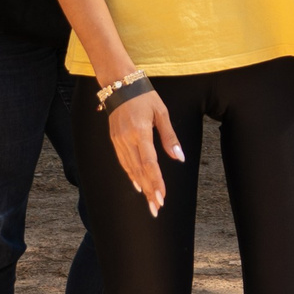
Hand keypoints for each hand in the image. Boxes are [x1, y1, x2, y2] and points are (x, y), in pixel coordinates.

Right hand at [105, 89, 183, 217]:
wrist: (119, 84)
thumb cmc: (144, 96)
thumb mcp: (161, 112)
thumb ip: (169, 137)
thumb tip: (179, 158)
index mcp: (140, 132)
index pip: (149, 162)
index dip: (156, 181)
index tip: (162, 196)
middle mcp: (127, 139)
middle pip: (139, 170)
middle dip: (149, 191)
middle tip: (157, 208)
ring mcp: (118, 140)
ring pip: (130, 169)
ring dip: (141, 186)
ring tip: (150, 202)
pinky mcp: (115, 140)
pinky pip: (124, 162)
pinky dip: (131, 175)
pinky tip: (138, 186)